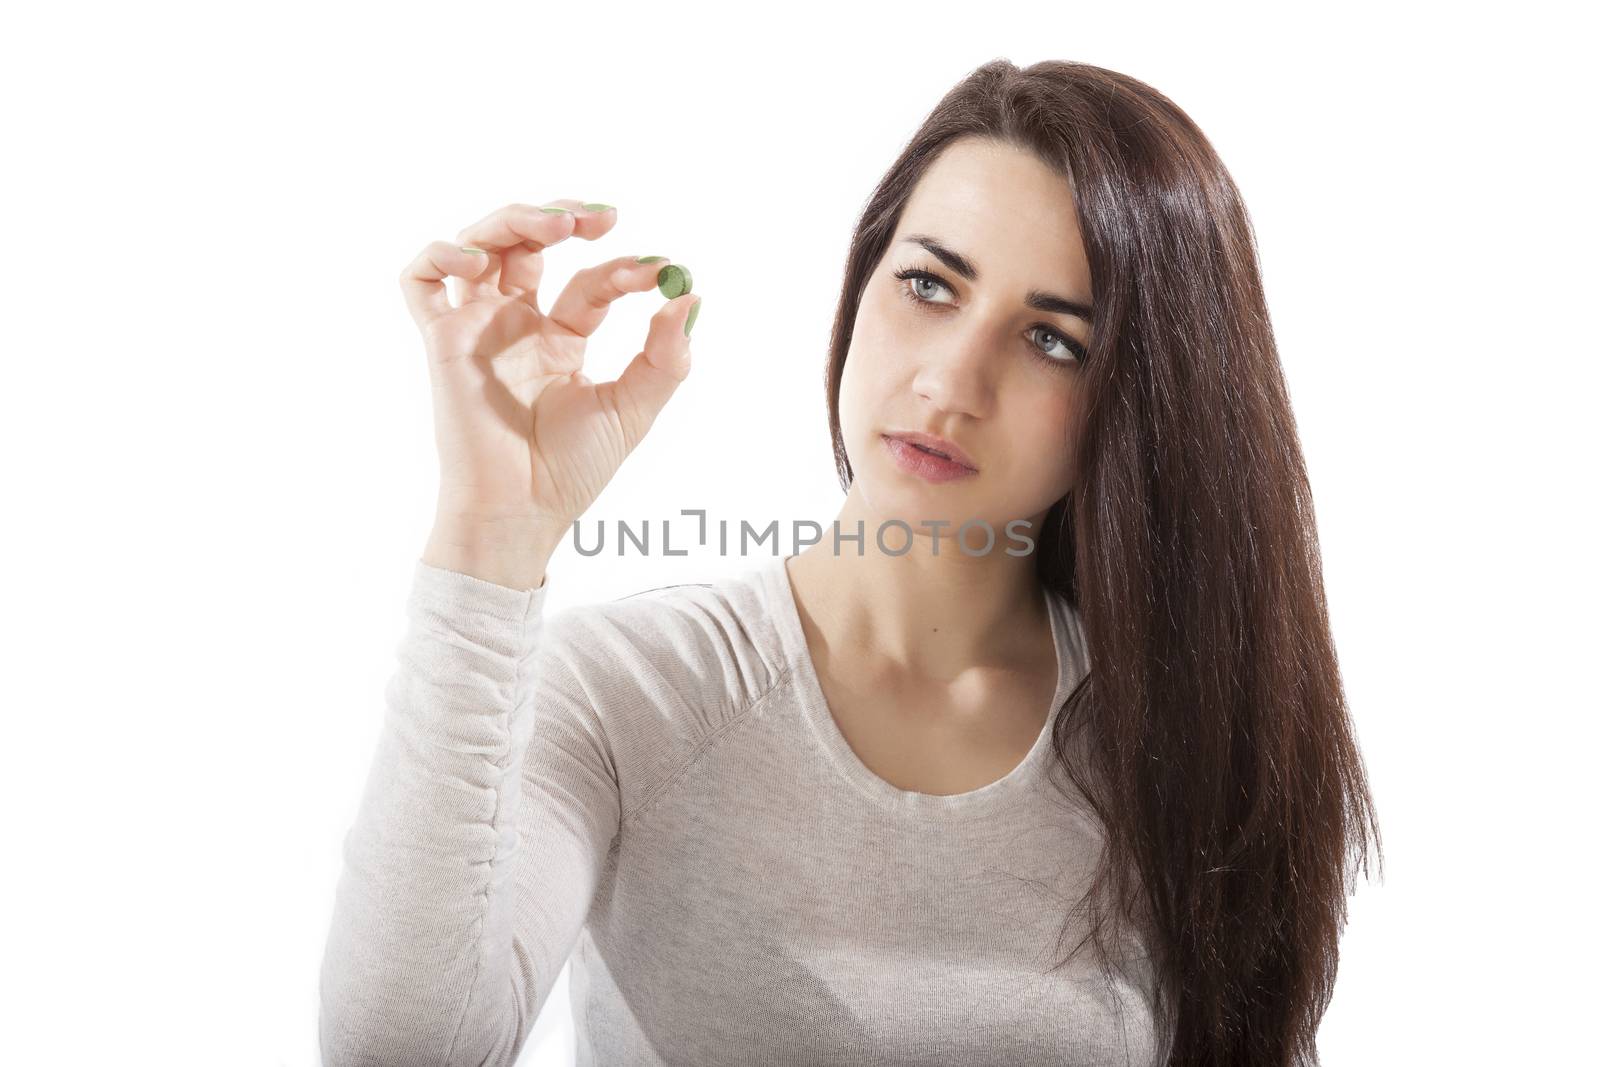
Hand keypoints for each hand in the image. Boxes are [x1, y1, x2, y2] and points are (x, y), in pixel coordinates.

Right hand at [400, 200, 697, 540]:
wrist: (523, 509)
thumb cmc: (572, 470)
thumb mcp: (633, 409)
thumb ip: (665, 358)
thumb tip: (690, 298)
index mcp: (561, 339)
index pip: (590, 282)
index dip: (623, 269)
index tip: (657, 272)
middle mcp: (516, 325)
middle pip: (528, 244)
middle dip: (561, 216)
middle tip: (600, 217)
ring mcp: (478, 327)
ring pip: (480, 245)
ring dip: (514, 219)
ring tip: (557, 225)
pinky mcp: (442, 340)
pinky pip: (421, 281)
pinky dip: (441, 253)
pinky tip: (479, 259)